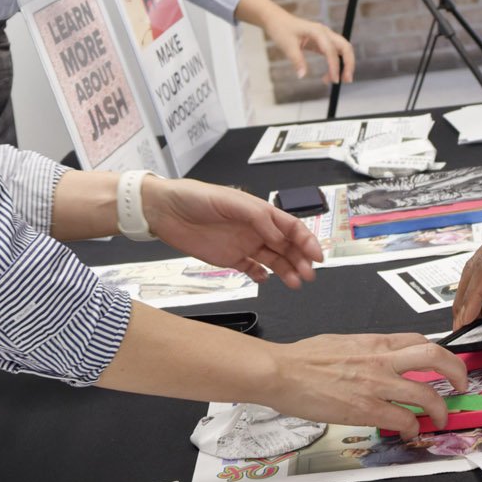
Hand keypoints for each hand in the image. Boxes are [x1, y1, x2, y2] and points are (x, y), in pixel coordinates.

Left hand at [143, 178, 323, 287]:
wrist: (164, 211)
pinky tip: (266, 280)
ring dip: (287, 271)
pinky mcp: (229, 258)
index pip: (291, 227)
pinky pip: (251, 269)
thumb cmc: (195, 197)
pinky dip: (261, 276)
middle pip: (287, 246)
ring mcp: (243, 244)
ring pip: (274, 260)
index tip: (316, 255)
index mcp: (259, 212)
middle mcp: (255, 229)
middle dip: (301, 260)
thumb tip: (280, 235)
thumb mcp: (230, 202)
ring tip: (295, 283)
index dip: (307, 240)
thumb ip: (258, 218)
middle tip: (309, 275)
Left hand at [260, 12, 355, 82]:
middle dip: (348, 63)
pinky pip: (334, 52)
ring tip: (337, 80)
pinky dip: (336, 63)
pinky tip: (330, 74)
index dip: (334, 66)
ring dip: (344, 64)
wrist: (276, 19)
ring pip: (342, 50)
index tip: (334, 80)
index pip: (331, 50)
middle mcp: (325, 32)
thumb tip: (302, 75)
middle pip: (345, 47)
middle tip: (346, 80)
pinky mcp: (321, 41)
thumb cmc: (281, 29)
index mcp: (317, 31)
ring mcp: (325, 36)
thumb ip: (297, 60)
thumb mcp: (287, 46)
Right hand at [264, 333, 469, 436]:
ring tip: (441, 418)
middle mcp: (382, 360)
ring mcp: (376, 384)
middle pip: (436, 358)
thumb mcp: (341, 343)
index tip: (444, 365)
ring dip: (440, 409)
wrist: (281, 371)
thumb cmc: (302, 358)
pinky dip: (412, 427)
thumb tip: (373, 360)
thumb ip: (364, 351)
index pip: (420, 340)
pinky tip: (408, 431)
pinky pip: (403, 419)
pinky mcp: (366, 409)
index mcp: (374, 342)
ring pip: (427, 393)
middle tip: (461, 386)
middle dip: (457, 372)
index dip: (439, 354)